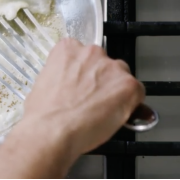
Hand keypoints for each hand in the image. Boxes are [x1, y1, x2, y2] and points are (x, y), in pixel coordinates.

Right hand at [0, 38, 144, 178]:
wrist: (53, 130)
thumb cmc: (44, 113)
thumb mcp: (42, 84)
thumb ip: (60, 77)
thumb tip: (67, 87)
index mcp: (67, 49)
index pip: (82, 54)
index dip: (82, 71)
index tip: (81, 83)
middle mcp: (91, 52)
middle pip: (104, 63)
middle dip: (100, 79)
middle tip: (90, 99)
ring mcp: (111, 67)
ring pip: (121, 77)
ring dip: (115, 91)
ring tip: (101, 111)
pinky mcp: (128, 85)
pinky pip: (137, 94)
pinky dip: (130, 106)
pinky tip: (114, 117)